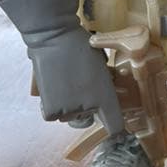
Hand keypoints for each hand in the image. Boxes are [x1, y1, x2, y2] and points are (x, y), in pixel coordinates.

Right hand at [0, 0, 123, 134]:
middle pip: (87, 117)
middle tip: (78, 87)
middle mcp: (90, 107)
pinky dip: (51, 106)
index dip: (114, 129)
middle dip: (84, 106)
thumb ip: (103, 82)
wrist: (54, 37)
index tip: (112, 127)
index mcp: (106, 96)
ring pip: (68, 116)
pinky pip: (53, 115)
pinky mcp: (51, 108)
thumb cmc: (80, 46)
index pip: (115, 126)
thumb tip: (102, 91)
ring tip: (64, 83)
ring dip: (67, 105)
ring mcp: (70, 109)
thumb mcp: (100, 64)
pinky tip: (53, 89)